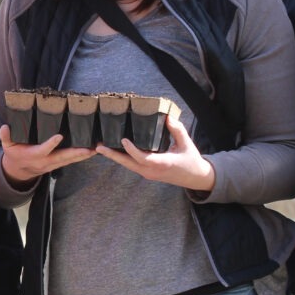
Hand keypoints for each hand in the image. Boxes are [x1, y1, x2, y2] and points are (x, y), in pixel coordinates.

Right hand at [0, 123, 94, 185]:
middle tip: (89, 149)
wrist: (19, 171)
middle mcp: (46, 161)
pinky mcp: (59, 162)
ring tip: (98, 149)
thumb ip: (6, 137)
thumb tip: (4, 127)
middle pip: (63, 157)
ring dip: (84, 155)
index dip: (51, 144)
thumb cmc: (14, 154)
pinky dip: (83, 155)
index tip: (59, 136)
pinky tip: (94, 150)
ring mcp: (54, 163)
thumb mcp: (7, 147)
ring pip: (71, 160)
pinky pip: (73, 159)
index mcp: (34, 156)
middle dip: (76, 153)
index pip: (43, 150)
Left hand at [95, 114, 215, 192]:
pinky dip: (122, 158)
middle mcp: (153, 171)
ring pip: (129, 165)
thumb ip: (177, 129)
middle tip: (98, 147)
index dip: (132, 150)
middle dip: (113, 156)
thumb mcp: (187, 143)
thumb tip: (166, 117)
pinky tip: (113, 150)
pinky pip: (132, 165)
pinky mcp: (148, 173)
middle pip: (129, 164)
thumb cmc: (191, 159)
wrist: (195, 178)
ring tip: (100, 148)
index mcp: (163, 164)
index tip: (124, 139)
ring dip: (115, 157)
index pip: (144, 158)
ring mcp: (149, 174)